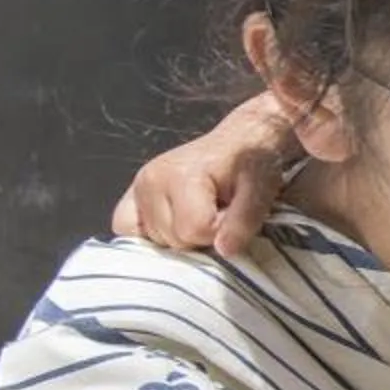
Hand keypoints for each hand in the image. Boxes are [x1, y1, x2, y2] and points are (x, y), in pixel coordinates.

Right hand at [112, 92, 292, 257]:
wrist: (241, 139)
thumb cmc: (252, 160)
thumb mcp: (260, 188)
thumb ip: (244, 220)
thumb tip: (224, 251)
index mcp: (179, 176)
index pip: (195, 231)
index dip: (221, 230)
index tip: (232, 212)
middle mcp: (150, 181)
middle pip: (173, 240)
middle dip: (201, 236)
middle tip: (218, 211)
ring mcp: (138, 188)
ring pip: (155, 242)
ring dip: (181, 236)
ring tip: (201, 212)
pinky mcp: (133, 196)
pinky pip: (128, 231)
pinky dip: (151, 236)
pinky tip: (174, 223)